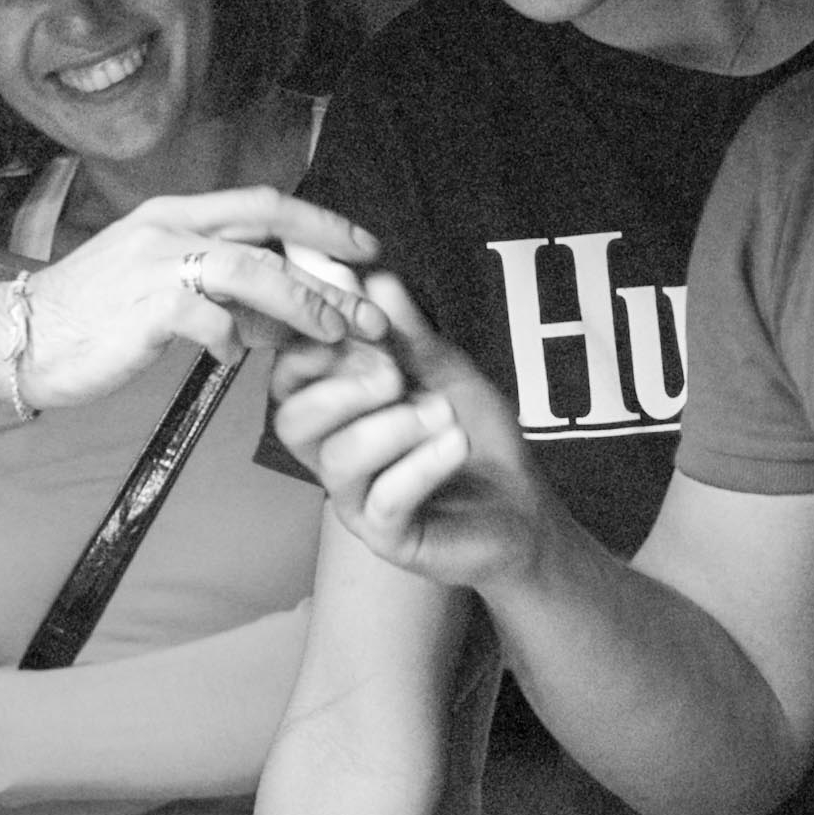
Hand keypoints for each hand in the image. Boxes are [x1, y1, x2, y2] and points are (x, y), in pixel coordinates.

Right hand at [23, 189, 384, 407]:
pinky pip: (212, 319)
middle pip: (271, 226)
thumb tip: (279, 318)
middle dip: (331, 264)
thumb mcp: (158, 290)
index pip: (264, 203)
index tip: (363, 248)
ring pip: (254, 268)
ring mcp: (156, 262)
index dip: (320, 223)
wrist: (19, 337)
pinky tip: (232, 360)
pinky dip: (234, 342)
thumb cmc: (89, 320)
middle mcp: (169, 226)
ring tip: (334, 334)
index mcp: (174, 215)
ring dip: (303, 302)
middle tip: (372, 304)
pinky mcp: (145, 306)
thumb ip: (217, 293)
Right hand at [269, 277, 550, 588]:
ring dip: (392, 427)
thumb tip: (373, 277)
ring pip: (336, 461)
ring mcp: (357, 500)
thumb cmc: (477, 438)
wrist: (523, 506)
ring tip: (441, 415)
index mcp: (339, 412)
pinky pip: (383, 501)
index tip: (357, 327)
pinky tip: (454, 446)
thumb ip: (407, 332)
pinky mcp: (388, 537)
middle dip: (339, 389)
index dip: (310, 350)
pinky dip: (421, 465)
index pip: (289, 381)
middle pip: (291, 422)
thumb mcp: (445, 371)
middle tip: (393, 375)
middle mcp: (336, 456)